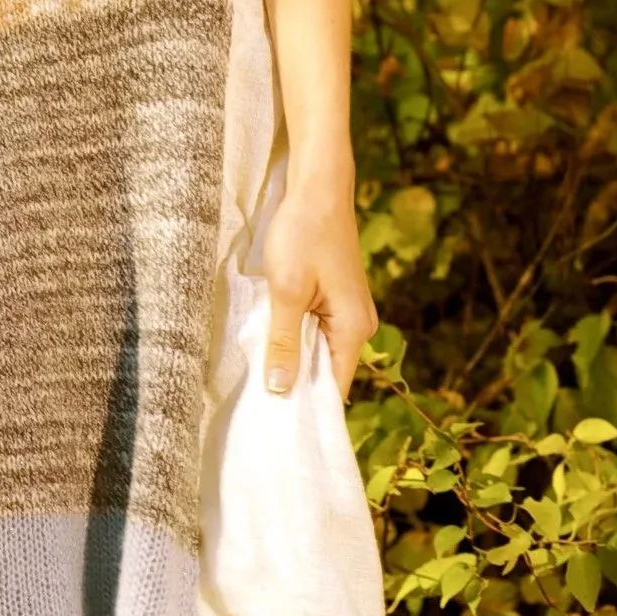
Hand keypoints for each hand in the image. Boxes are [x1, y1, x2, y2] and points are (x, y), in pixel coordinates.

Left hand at [261, 185, 378, 401]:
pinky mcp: (335, 300)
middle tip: (258, 409)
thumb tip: (280, 389)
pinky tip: (270, 347)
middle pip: (326, 372)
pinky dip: (294, 340)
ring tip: (258, 383)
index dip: (306, 407)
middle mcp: (358, 325)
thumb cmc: (303, 234)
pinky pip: (315, 332)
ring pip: (318, 351)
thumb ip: (284, 342)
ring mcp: (348, 312)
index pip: (333, 387)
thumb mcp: (287, 291)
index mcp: (354, 329)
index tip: (275, 427)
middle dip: (295, 387)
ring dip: (292, 362)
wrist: (317, 189)